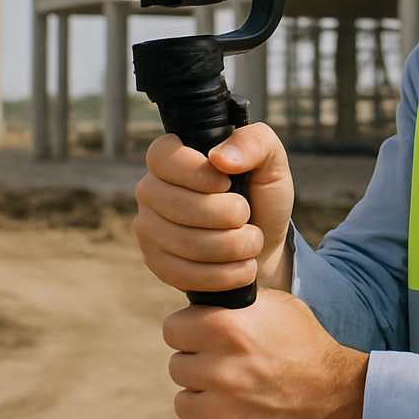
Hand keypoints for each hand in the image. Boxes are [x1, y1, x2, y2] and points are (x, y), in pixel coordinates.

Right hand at [134, 122, 295, 294]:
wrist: (262, 245)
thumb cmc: (260, 196)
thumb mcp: (270, 161)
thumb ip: (253, 143)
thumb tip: (220, 157)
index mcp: (171, 157)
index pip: (162, 157)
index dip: (194, 172)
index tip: (226, 183)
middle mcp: (151, 189)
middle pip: (174, 204)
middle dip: (223, 215)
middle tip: (247, 216)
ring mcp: (148, 228)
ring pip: (180, 242)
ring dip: (228, 246)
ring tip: (252, 242)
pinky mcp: (156, 263)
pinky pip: (181, 273)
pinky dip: (221, 274)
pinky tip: (243, 268)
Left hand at [165, 288, 366, 418]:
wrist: (340, 403)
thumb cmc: (307, 349)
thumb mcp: (277, 308)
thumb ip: (232, 304)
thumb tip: (200, 303)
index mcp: (227, 331)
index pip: (173, 328)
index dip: (189, 330)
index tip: (202, 336)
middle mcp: (220, 373)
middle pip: (178, 366)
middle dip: (199, 364)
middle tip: (228, 366)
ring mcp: (222, 415)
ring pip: (185, 402)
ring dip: (204, 397)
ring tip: (237, 392)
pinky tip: (247, 415)